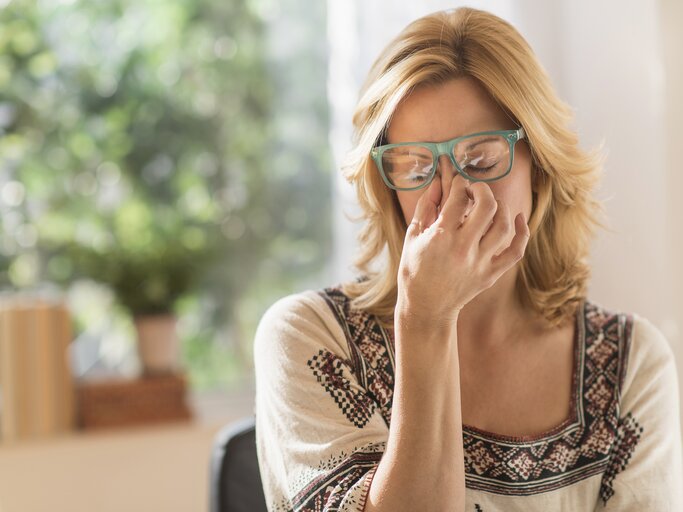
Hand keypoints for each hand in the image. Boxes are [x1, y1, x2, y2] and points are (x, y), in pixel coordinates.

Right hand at [395, 177, 529, 332]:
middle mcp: (463, 248)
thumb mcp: (412, 236)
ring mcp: (480, 262)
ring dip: (500, 207)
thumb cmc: (414, 271)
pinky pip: (516, 251)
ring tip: (490, 203)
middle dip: (481, 190)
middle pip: (487, 206)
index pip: (458, 198)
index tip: (458, 183)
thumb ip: (425, 207)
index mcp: (440, 237)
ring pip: (504, 225)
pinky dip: (523, 232)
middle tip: (474, 190)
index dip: (459, 183)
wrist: (426, 307)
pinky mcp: (491, 274)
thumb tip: (438, 183)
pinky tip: (518, 218)